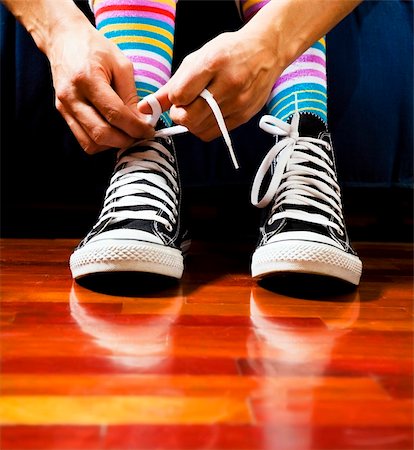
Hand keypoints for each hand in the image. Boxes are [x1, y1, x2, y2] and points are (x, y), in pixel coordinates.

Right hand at [47, 22, 153, 152]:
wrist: (63, 38)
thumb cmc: (95, 47)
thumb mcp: (121, 64)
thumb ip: (130, 95)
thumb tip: (141, 122)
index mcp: (87, 79)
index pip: (115, 114)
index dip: (135, 128)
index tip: (149, 131)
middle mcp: (72, 96)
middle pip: (101, 133)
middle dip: (126, 140)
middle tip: (140, 135)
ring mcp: (64, 107)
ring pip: (91, 143)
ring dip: (112, 145)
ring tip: (127, 135)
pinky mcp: (63, 113)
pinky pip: (83, 140)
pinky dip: (101, 143)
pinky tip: (113, 133)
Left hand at [138, 29, 280, 140]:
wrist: (266, 52)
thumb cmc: (227, 53)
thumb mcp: (197, 60)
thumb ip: (171, 85)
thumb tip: (145, 107)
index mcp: (212, 63)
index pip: (180, 95)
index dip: (174, 99)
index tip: (179, 95)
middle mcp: (227, 84)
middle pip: (189, 117)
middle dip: (180, 115)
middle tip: (184, 107)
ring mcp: (238, 102)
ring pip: (200, 129)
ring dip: (192, 123)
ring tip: (197, 109)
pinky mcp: (244, 116)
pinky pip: (214, 133)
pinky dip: (204, 128)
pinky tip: (208, 115)